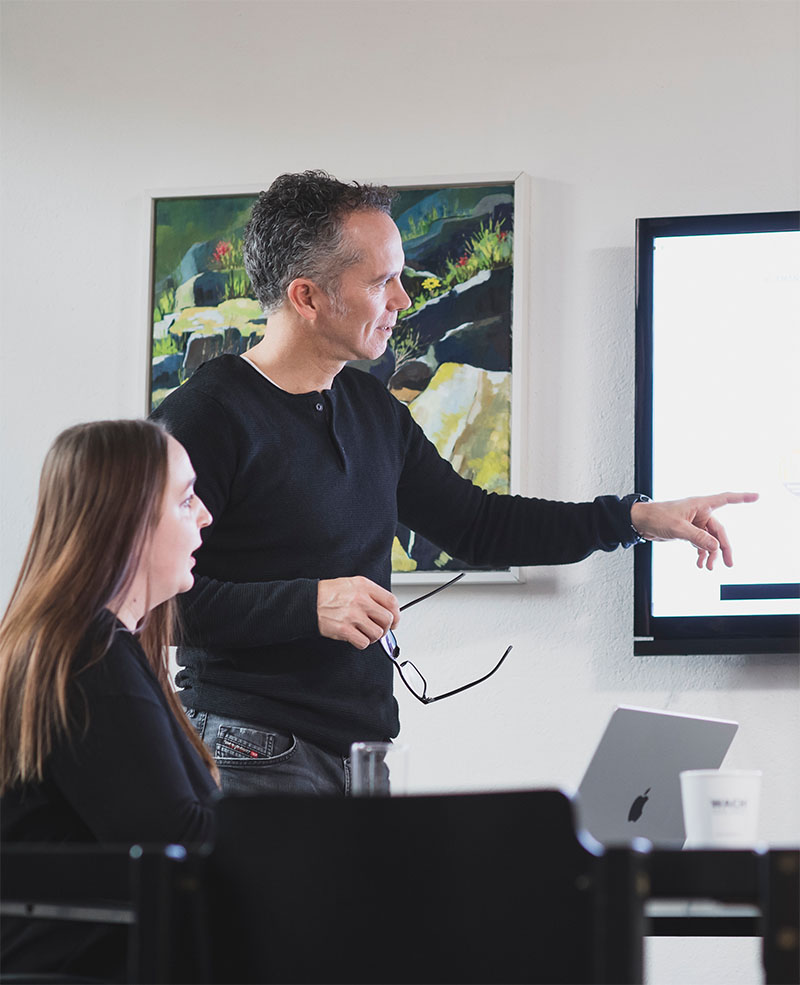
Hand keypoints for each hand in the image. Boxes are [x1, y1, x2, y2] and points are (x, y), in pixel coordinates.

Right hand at [317, 576, 399, 649]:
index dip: (396, 614)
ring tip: (365, 633)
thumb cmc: (328, 593)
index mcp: (365, 587)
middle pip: (387, 619)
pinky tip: (356, 638)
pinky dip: (362, 643)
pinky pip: (364, 642)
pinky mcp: (345, 630)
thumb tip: (385, 607)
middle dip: (386, 627)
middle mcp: (361, 600)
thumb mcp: (352, 583)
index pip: (391, 602)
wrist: (308, 602)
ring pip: (377, 633)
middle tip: (380, 629)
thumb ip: (370, 592)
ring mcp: (353, 615)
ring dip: (373, 637)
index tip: (395, 620)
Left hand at [630, 491, 758, 569]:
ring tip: (709, 568)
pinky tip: (701, 564)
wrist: (640, 522)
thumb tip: (715, 547)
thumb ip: (698, 537)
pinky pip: (701, 544)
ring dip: (711, 554)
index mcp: (700, 505)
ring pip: (710, 540)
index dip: (742, 498)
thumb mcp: (678, 528)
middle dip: (723, 548)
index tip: (757, 496)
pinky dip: (702, 554)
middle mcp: (700, 513)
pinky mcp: (688, 532)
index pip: (726, 499)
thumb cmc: (657, 516)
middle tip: (728, 564)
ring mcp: (695, 523)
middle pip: (719, 531)